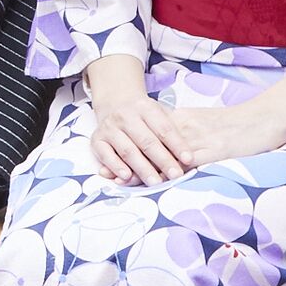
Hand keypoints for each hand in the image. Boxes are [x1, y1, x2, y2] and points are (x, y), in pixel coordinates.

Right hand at [80, 61, 191, 187]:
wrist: (114, 103)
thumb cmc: (143, 115)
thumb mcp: (158, 114)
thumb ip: (170, 132)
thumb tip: (187, 158)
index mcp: (145, 107)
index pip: (164, 128)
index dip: (177, 144)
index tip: (188, 160)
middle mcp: (126, 116)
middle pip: (147, 141)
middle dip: (163, 160)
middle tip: (175, 175)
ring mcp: (110, 127)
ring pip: (128, 150)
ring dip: (142, 168)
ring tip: (155, 182)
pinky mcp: (97, 139)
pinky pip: (105, 155)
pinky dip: (115, 166)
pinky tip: (126, 176)